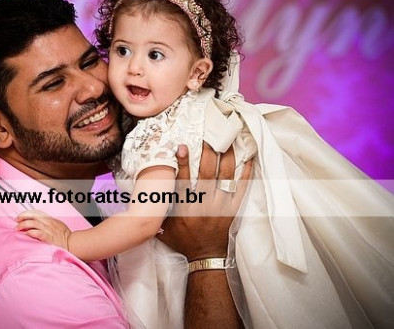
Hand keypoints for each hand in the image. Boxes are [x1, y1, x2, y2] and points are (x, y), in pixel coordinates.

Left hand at [16, 209, 71, 250]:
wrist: (72, 242)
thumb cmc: (64, 235)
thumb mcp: (56, 224)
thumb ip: (47, 223)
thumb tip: (36, 224)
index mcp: (49, 219)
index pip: (36, 212)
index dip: (26, 213)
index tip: (20, 216)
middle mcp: (48, 222)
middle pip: (32, 216)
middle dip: (23, 217)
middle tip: (17, 221)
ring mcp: (48, 229)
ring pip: (32, 223)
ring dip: (23, 225)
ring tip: (18, 228)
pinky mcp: (48, 237)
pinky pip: (37, 233)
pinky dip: (30, 232)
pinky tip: (26, 234)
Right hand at [157, 143, 251, 258]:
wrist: (206, 256)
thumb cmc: (183, 241)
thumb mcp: (164, 228)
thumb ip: (157, 211)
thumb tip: (144, 195)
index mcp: (185, 207)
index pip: (183, 180)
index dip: (182, 163)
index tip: (182, 146)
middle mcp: (203, 203)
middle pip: (206, 173)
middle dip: (208, 153)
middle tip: (209, 136)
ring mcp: (220, 205)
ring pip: (225, 177)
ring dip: (227, 157)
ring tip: (229, 140)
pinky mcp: (233, 208)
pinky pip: (242, 188)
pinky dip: (245, 173)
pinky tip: (249, 158)